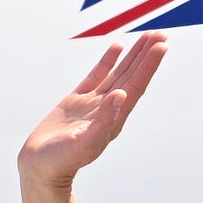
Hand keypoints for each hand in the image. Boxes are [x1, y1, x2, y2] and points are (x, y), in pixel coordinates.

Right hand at [18, 32, 167, 189]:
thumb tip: (122, 95)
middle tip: (161, 34)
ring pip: (118, 72)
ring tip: (147, 36)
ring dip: (133, 55)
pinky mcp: (77, 101)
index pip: (137, 85)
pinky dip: (108, 61)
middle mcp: (109, 108)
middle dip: (146, 55)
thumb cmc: (62, 160)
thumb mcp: (85, 143)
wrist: (41, 168)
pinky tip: (117, 47)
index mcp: (115, 118)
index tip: (161, 46)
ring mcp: (94, 103)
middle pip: (132, 75)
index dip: (149, 65)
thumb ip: (104, 120)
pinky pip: (97, 75)